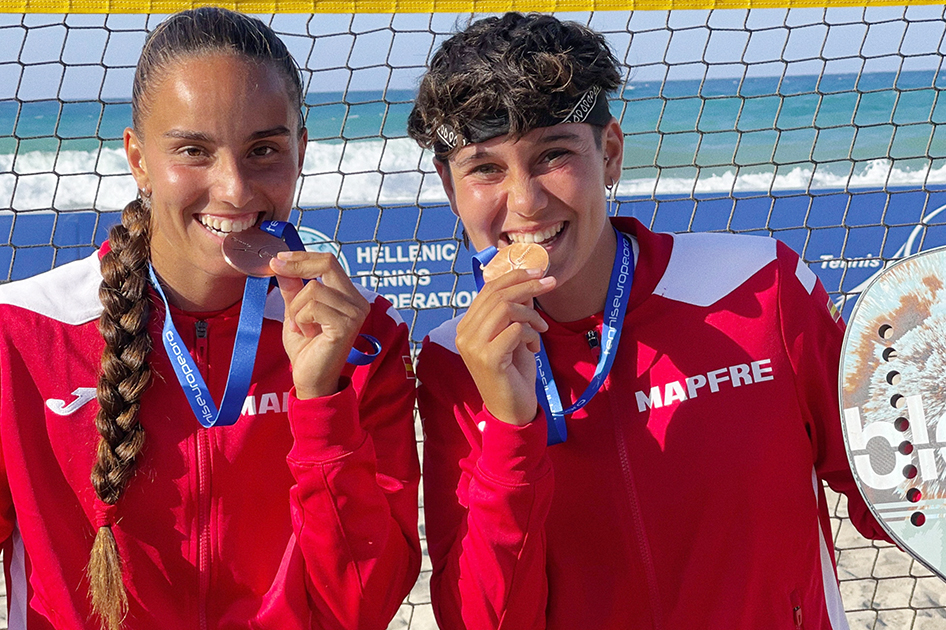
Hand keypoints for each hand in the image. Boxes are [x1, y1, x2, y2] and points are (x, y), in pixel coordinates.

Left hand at [269, 251, 369, 398]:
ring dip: (296, 307)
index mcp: (349, 296)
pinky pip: (313, 307)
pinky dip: (301, 319)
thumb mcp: (295, 312)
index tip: (279, 258)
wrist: (311, 379)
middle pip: (328, 264)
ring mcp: (355, 313)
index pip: (329, 262)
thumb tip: (281, 264)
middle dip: (297, 264)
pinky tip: (306, 333)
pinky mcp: (346, 326)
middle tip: (275, 267)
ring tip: (299, 326)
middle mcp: (357, 302)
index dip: (303, 256)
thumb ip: (292, 288)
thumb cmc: (306, 349)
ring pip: (313, 288)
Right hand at [456, 268, 555, 425]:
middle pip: (497, 295)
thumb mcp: (516, 337)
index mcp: (467, 327)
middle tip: (551, 282)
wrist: (512, 411)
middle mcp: (465, 334)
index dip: (514, 276)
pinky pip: (516, 330)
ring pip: (506, 308)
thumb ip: (517, 312)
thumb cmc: (514, 374)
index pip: (488, 290)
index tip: (538, 272)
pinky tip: (535, 348)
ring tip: (542, 329)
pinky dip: (531, 334)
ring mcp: (474, 346)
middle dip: (528, 285)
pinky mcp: (488, 358)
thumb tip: (528, 283)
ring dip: (531, 314)